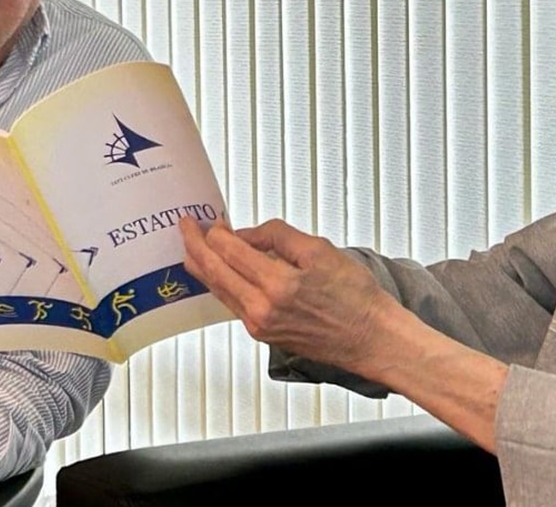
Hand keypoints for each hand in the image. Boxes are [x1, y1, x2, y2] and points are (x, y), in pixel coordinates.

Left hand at [180, 217, 396, 372]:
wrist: (370, 337)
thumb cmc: (355, 297)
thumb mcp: (319, 250)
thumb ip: (277, 236)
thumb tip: (246, 234)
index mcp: (277, 285)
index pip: (229, 251)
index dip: (214, 232)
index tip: (206, 219)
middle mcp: (261, 309)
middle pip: (214, 272)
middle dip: (195, 246)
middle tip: (185, 227)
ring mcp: (259, 325)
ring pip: (218, 290)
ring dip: (203, 266)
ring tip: (193, 247)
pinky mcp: (263, 334)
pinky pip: (232, 303)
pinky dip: (220, 283)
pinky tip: (219, 272)